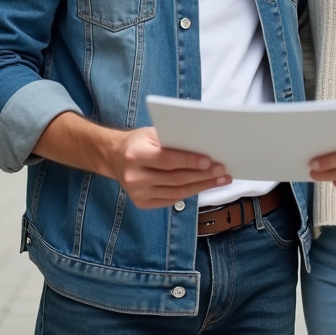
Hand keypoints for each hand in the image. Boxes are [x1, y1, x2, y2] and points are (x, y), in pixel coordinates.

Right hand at [109, 127, 230, 208]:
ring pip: (176, 192)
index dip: (189, 161)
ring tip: (219, 180)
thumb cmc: (138, 142)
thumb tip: (202, 145)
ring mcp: (137, 193)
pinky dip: (189, 193)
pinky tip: (203, 186)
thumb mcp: (151, 133)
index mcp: (135, 155)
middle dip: (202, 175)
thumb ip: (172, 140)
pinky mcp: (141, 203)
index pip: (167, 160)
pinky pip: (171, 200)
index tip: (210, 161)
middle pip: (175, 178)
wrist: (114, 157)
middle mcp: (134, 177)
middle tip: (222, 171)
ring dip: (201, 186)